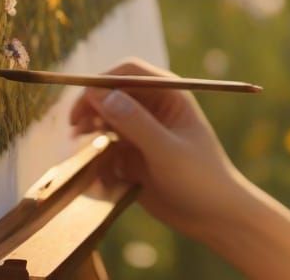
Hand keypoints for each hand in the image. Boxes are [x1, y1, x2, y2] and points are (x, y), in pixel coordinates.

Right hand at [68, 56, 243, 239]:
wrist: (214, 217)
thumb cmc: (200, 179)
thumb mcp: (167, 151)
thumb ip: (136, 123)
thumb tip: (103, 94)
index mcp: (168, 94)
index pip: (128, 72)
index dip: (102, 81)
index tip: (83, 102)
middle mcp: (153, 108)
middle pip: (111, 94)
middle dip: (91, 107)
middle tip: (75, 129)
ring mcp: (142, 132)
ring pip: (105, 120)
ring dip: (91, 130)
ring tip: (78, 145)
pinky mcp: (133, 156)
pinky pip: (106, 149)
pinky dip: (98, 157)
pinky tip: (99, 175)